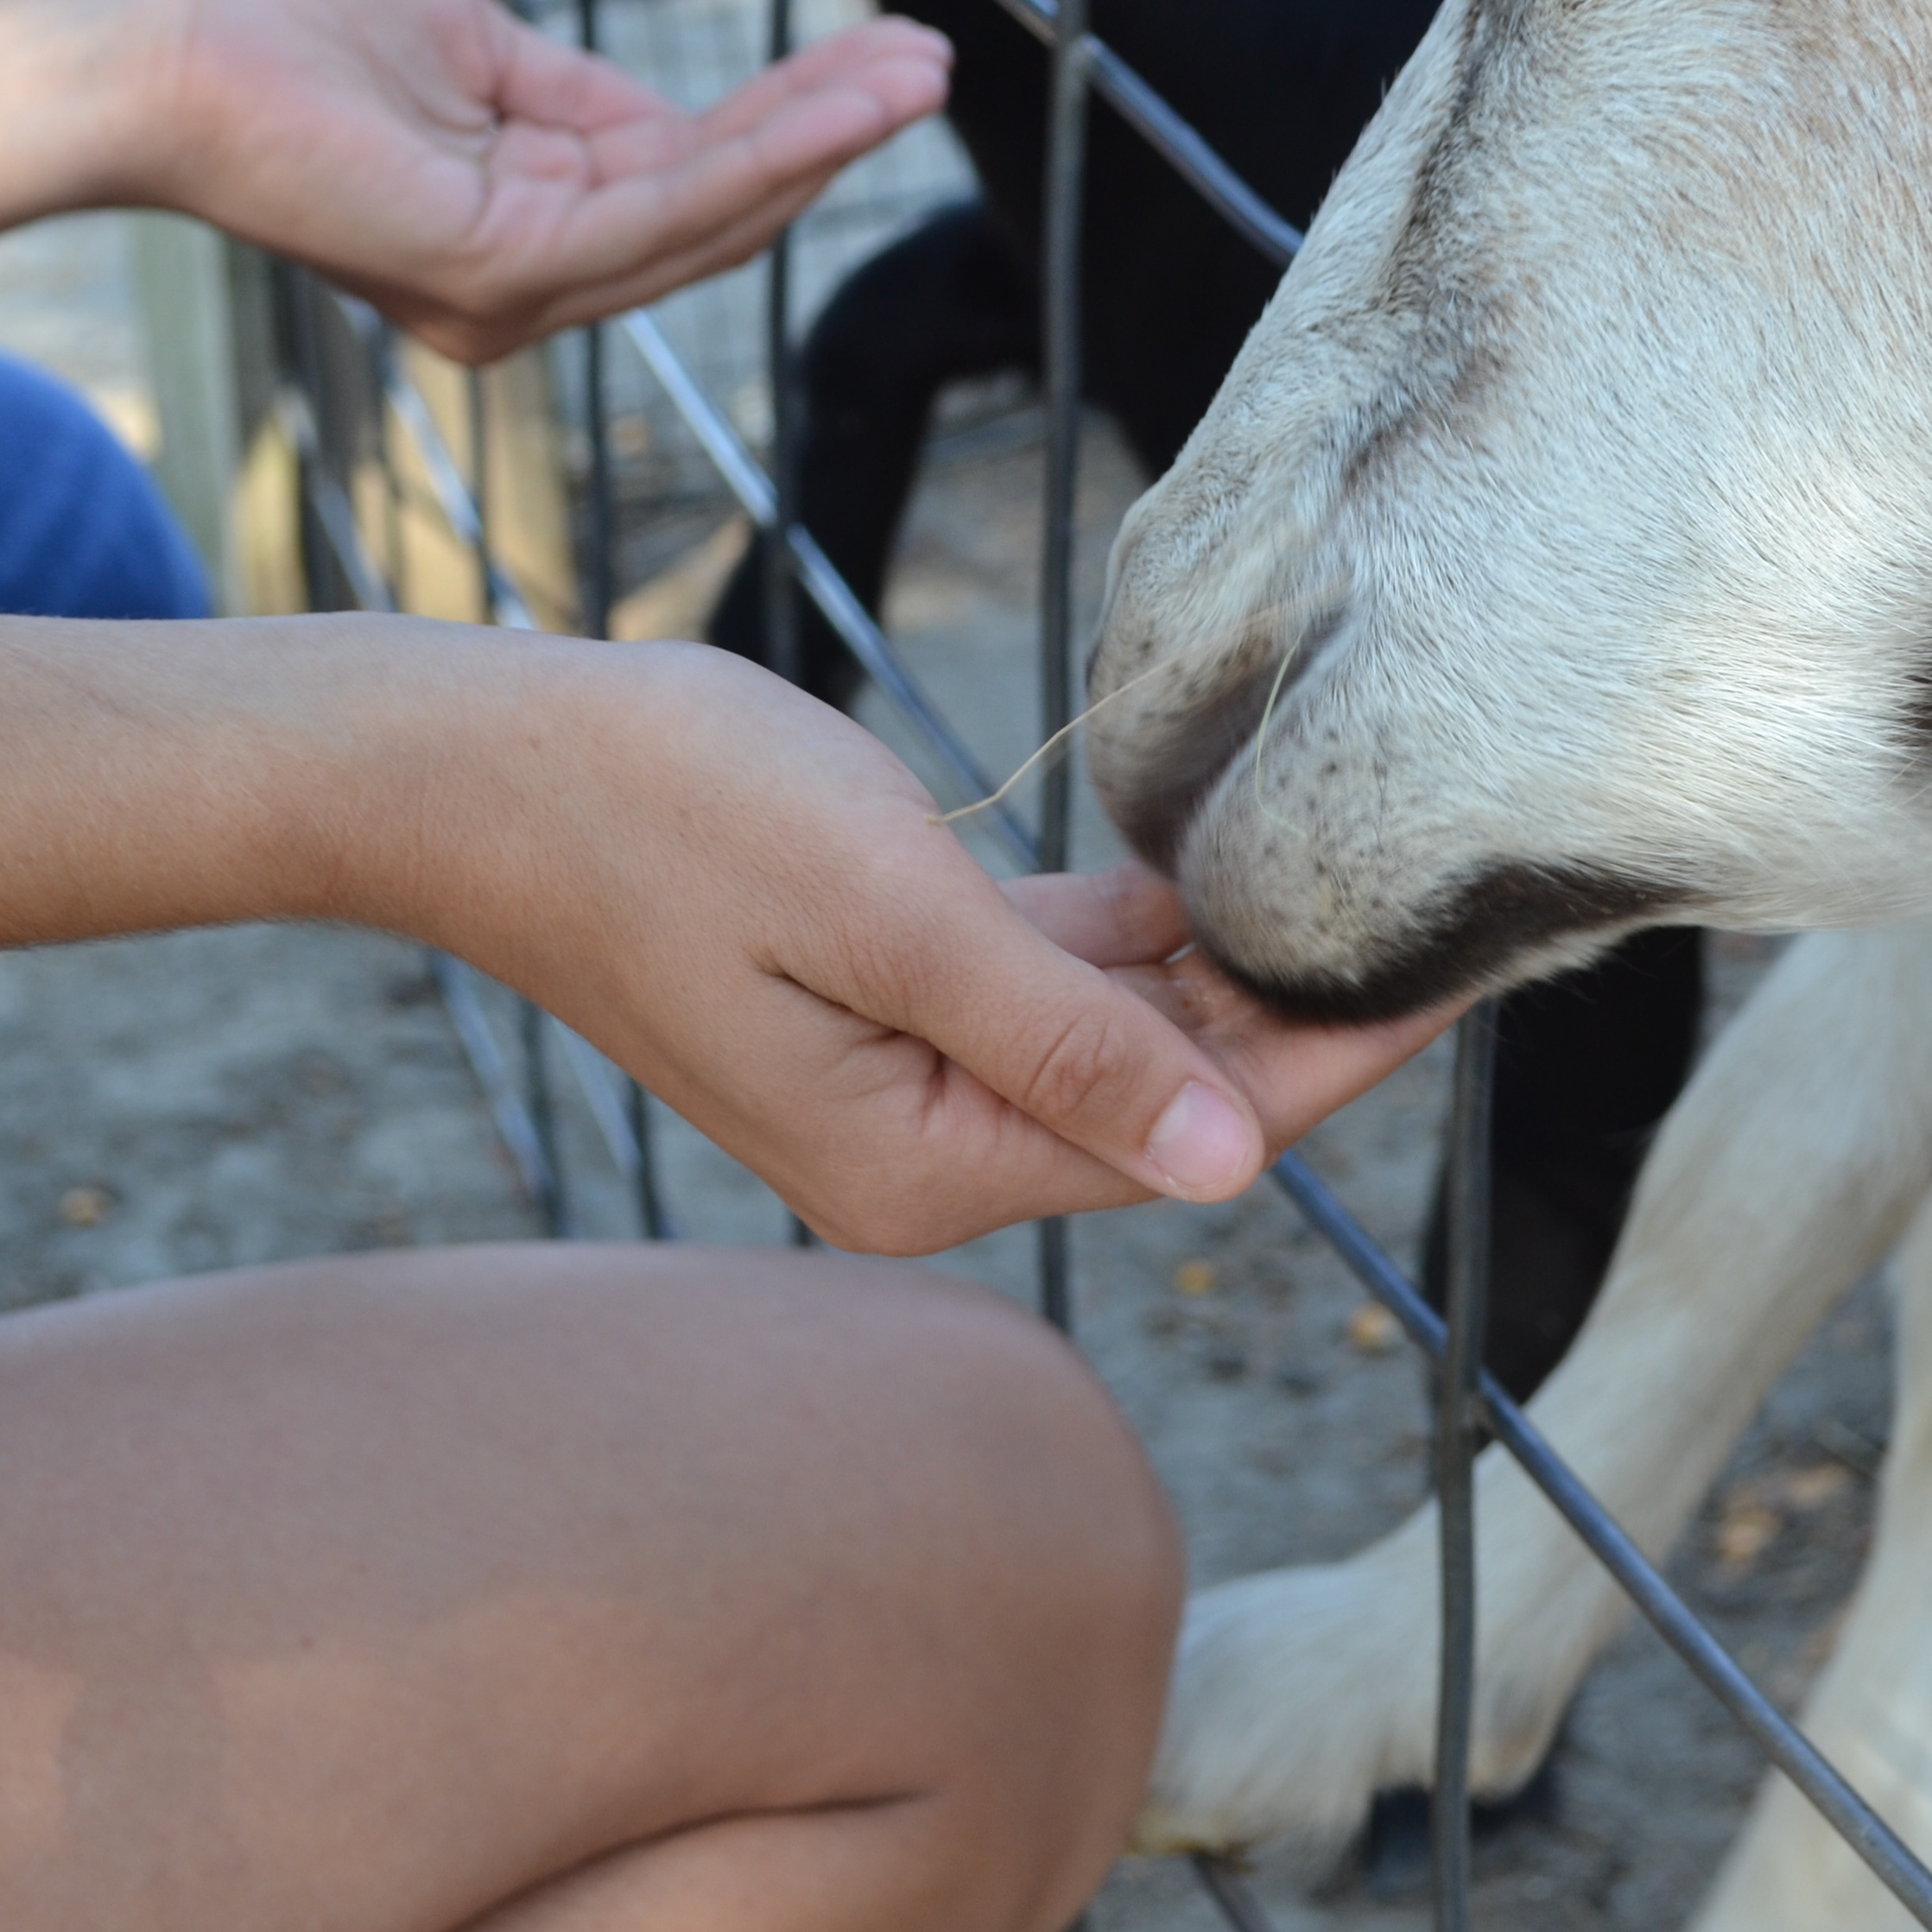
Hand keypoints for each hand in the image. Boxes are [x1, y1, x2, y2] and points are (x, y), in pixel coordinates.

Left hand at [0, 0, 950, 362]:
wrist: (160, 38)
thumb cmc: (272, 23)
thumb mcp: (459, 33)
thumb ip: (561, 74)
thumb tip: (646, 56)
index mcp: (512, 229)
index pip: (680, 181)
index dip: (786, 118)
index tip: (883, 53)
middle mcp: (518, 286)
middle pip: (715, 211)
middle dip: (829, 129)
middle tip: (931, 59)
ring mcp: (509, 290)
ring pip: (707, 214)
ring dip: (821, 137)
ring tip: (916, 67)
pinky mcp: (496, 269)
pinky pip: (662, 206)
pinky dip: (761, 150)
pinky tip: (837, 97)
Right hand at [400, 641, 1451, 1253]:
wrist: (472, 765)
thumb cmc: (661, 810)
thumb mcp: (887, 912)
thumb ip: (1062, 1035)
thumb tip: (1233, 1166)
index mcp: (923, 1163)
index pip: (1181, 1131)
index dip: (1325, 1056)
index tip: (1459, 976)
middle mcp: (919, 1150)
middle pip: (1158, 1093)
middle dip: (1291, 1014)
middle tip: (1448, 910)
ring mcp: (893, 1078)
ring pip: (1107, 1033)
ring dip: (1217, 969)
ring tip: (1362, 884)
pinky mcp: (872, 998)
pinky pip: (1035, 984)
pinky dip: (1121, 940)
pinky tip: (1209, 877)